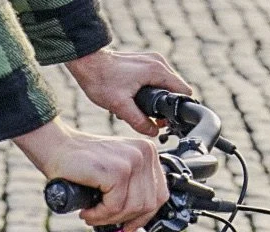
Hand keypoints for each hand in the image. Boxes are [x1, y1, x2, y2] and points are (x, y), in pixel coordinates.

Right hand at [13, 119, 165, 231]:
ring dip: (109, 218)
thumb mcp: (117, 172)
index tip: (130, 225)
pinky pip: (115, 207)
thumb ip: (134, 186)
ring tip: (92, 214)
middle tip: (103, 218)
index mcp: (148, 151)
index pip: (160, 194)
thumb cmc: (82, 163)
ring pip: (132, 208)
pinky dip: (99, 215)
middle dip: (125, 219)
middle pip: (148, 205)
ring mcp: (132, 160)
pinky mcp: (117, 171)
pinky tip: (87, 210)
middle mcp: (144, 153)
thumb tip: (142, 217)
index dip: (145, 216)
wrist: (56, 147)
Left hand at [66, 48, 192, 136]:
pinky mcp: (145, 61)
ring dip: (158, 99)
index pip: (183, 91)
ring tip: (140, 109)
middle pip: (175, 89)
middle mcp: (158, 62)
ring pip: (166, 85)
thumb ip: (139, 121)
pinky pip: (157, 79)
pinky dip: (151, 91)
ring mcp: (152, 60)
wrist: (86, 61)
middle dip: (166, 106)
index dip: (177, 108)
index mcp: (157, 70)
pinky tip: (137, 99)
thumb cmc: (101, 80)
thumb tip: (154, 132)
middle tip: (151, 119)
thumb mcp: (120, 106)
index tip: (166, 120)